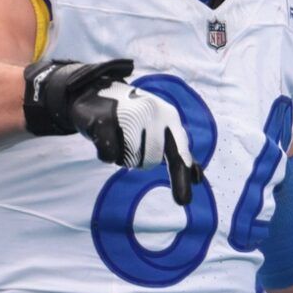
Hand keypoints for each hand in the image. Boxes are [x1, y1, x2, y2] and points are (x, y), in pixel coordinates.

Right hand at [22, 58, 200, 204]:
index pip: (178, 153)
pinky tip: (102, 135)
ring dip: (120, 155)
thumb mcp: (160, 127)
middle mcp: (152, 113)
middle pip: (149, 162)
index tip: (183, 201)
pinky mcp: (103, 121)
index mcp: (169, 117)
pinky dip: (105, 153)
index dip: (181, 179)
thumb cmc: (132, 116)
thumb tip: (199, 179)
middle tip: (129, 140)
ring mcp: (128, 116)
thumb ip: (177, 152)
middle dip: (137, 159)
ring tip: (116, 133)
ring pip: (127, 161)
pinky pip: (108, 157)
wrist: (93, 91)